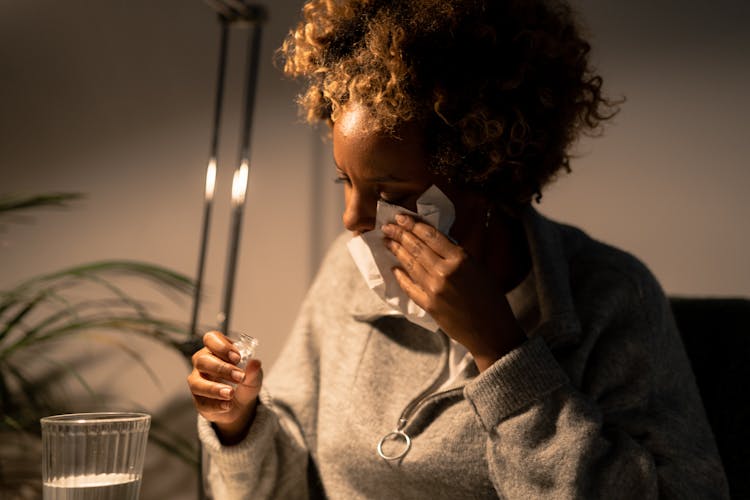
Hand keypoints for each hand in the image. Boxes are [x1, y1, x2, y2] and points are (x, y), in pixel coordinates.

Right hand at [187, 331, 262, 444]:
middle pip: (202, 360)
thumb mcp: (253, 376)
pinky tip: (227, 405)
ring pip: (197, 383)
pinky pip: (202, 402)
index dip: (221, 346)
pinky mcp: (198, 401)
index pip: (211, 339)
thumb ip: (254, 370)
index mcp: (215, 350)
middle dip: (221, 368)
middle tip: (239, 377)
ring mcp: (197, 382)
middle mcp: (202, 363)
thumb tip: (256, 363)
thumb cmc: (244, 382)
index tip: (237, 357)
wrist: (241, 405)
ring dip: (214, 388)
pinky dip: (215, 404)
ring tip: (230, 393)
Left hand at [381, 214, 524, 370]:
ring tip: (387, 241)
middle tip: (387, 226)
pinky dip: (401, 277)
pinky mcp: (428, 305)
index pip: (431, 236)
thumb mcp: (479, 268)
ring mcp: (434, 289)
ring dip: (397, 251)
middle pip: (417, 247)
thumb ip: (458, 255)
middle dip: (399, 234)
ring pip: (410, 264)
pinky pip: (410, 287)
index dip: (413, 224)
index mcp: (461, 259)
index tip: (401, 217)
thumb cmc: (491, 299)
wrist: (492, 331)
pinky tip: (394, 268)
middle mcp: (445, 272)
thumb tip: (438, 243)